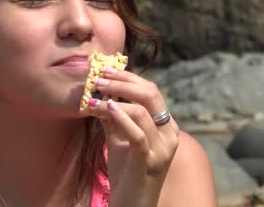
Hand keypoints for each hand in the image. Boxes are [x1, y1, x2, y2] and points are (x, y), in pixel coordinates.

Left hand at [83, 67, 179, 206]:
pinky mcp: (150, 162)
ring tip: (93, 97)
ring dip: (114, 99)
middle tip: (99, 77)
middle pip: (151, 94)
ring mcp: (163, 149)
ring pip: (142, 111)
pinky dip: (120, 117)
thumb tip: (101, 92)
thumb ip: (115, 117)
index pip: (151, 91)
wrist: (132, 206)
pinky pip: (137, 134)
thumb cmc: (127, 173)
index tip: (106, 70)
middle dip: (123, 82)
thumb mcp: (120, 139)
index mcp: (167, 126)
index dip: (129, 78)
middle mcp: (170, 134)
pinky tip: (105, 109)